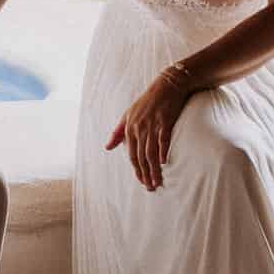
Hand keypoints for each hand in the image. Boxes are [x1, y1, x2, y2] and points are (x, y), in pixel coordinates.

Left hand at [106, 70, 192, 190]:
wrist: (166, 86)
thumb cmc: (147, 101)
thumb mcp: (128, 114)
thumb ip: (117, 132)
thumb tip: (107, 147)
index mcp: (129, 128)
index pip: (132, 155)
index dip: (136, 170)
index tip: (142, 182)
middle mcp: (139, 128)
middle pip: (141, 157)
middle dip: (145, 174)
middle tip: (151, 188)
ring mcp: (152, 125)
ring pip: (151, 153)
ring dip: (154, 170)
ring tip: (157, 182)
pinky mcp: (165, 122)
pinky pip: (163, 140)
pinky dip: (163, 152)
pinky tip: (163, 163)